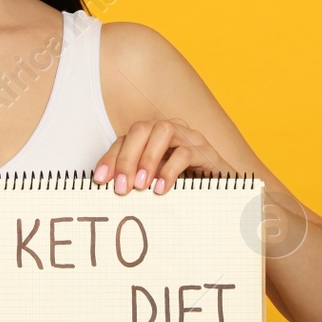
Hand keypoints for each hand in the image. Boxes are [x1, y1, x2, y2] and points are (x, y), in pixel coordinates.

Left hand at [91, 118, 229, 194]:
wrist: (222, 192)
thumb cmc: (185, 187)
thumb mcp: (155, 183)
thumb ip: (137, 181)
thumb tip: (111, 190)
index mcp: (152, 138)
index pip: (125, 139)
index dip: (110, 158)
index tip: (99, 180)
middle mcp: (169, 131)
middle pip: (141, 129)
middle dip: (127, 157)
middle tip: (122, 186)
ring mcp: (189, 137)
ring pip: (163, 131)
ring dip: (148, 158)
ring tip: (142, 186)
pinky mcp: (206, 150)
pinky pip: (185, 152)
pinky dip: (170, 170)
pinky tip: (161, 188)